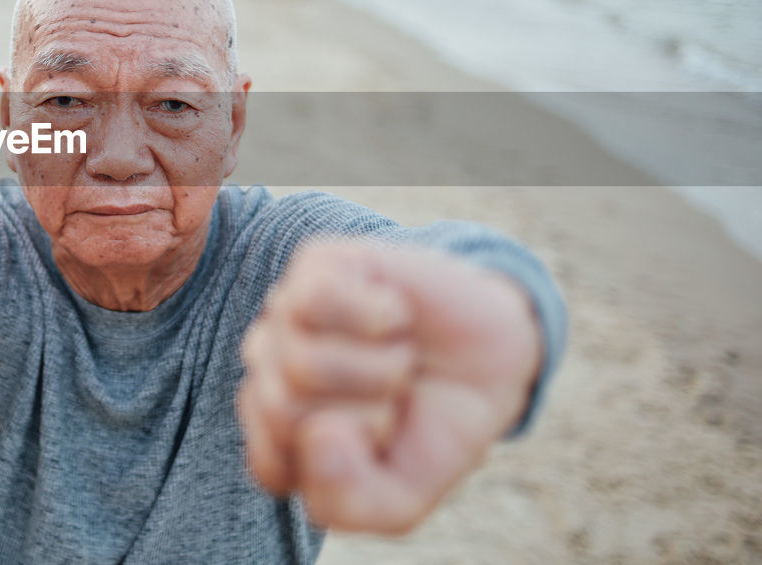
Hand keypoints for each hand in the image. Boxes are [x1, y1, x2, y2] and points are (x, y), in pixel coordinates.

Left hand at [237, 241, 540, 534]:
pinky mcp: (315, 266)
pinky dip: (379, 317)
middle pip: (283, 412)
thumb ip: (348, 501)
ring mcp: (285, 316)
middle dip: (367, 415)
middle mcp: (269, 371)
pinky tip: (396, 314)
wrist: (498, 356)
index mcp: (275, 432)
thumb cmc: (436, 424)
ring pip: (301, 363)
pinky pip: (317, 301)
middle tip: (397, 395)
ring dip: (379, 369)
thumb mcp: (402, 496)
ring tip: (401, 356)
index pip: (271, 467)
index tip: (382, 445)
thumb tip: (316, 435)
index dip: (342, 467)